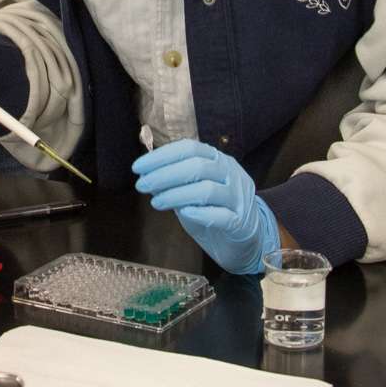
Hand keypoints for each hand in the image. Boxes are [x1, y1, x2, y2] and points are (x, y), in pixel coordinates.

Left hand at [132, 139, 282, 275]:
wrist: (247, 238)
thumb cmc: (215, 210)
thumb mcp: (193, 191)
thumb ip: (176, 181)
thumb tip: (147, 173)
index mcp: (218, 160)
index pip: (189, 148)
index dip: (162, 156)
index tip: (138, 167)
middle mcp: (231, 174)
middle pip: (197, 166)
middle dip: (165, 175)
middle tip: (142, 185)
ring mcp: (239, 197)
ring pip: (207, 190)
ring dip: (176, 195)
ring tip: (155, 202)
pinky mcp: (241, 223)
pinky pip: (221, 215)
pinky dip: (200, 213)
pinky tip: (184, 213)